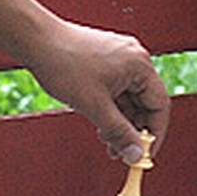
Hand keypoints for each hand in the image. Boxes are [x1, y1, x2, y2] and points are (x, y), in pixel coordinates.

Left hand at [29, 20, 170, 162]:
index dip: (154, 133)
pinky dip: (111, 107)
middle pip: (144, 102)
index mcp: (139, 65)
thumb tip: (136, 155)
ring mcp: (119, 58)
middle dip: (133, 129)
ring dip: (120, 121)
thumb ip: (119, 132)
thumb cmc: (64, 64)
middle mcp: (134, 58)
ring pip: (129, 97)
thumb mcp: (94, 106)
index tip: (144, 154)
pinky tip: (99, 122)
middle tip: (121, 151)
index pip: (159, 105)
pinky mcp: (105, 60)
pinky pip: (117, 89)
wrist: (36, 40)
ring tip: (106, 139)